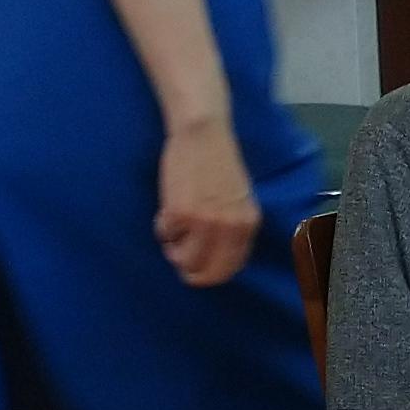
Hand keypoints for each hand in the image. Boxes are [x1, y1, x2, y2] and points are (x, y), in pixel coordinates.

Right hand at [154, 119, 259, 286]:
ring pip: (183, 259)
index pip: (230, 268)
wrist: (203, 134)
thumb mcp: (240, 199)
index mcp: (247, 225)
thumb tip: (216, 257)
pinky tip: (167, 210)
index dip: (211, 274)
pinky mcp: (179, 213)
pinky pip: (165, 235)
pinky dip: (162, 228)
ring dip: (173, 249)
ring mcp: (204, 223)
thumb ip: (233, 227)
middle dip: (190, 271)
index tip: (199, 271)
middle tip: (178, 258)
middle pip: (206, 272)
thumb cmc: (219, 163)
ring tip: (173, 229)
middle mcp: (228, 228)